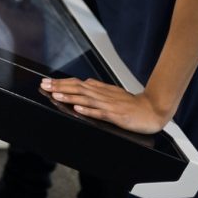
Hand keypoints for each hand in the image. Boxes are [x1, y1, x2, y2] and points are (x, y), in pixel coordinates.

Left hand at [40, 77, 171, 133]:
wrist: (153, 110)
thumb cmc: (133, 103)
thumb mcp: (113, 92)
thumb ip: (99, 87)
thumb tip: (84, 81)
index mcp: (101, 90)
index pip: (77, 83)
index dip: (61, 82)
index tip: (47, 81)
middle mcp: (103, 95)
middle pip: (78, 89)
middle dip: (60, 87)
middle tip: (44, 85)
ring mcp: (109, 105)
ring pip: (86, 99)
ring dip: (70, 97)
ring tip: (56, 95)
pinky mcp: (116, 116)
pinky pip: (100, 113)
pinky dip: (88, 111)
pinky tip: (78, 109)